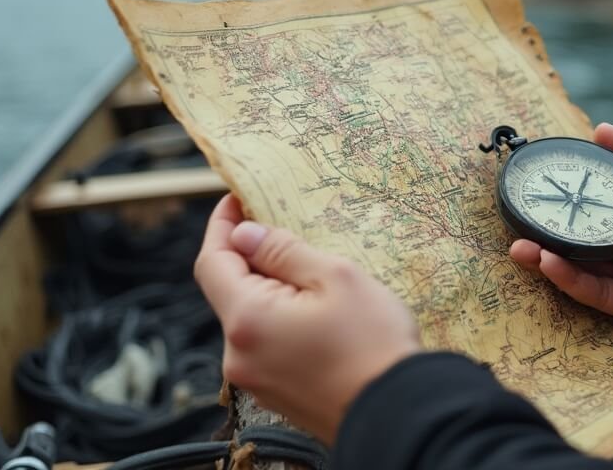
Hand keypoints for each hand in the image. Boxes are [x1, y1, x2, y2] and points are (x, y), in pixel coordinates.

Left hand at [194, 194, 420, 443]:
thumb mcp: (335, 278)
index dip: (222, 227)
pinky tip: (319, 311)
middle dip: (253, 256)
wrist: (399, 414)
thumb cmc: (373, 342)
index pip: (212, 262)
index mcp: (247, 320)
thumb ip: (282, 251)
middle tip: (287, 228)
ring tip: (314, 272)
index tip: (238, 199)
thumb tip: (244, 233)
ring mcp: (256, 379)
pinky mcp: (276, 393)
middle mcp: (239, 354)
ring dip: (272, 288)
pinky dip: (282, 317)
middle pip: (231, 290)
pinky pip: (267, 342)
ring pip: (251, 317)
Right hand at [510, 123, 612, 335]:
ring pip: (585, 272)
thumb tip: (599, 129)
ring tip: (520, 246)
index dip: (567, 202)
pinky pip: (603, 296)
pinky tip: (550, 263)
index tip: (536, 190)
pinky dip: (573, 282)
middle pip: (583, 244)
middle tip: (516, 224)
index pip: (597, 207)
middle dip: (547, 236)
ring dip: (550, 261)